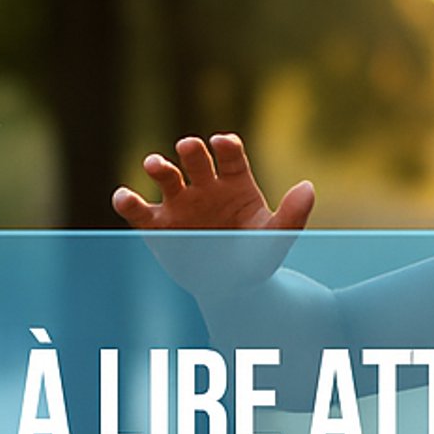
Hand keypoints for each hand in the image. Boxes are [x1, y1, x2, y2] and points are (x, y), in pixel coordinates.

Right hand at [111, 133, 315, 296]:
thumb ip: (293, 215)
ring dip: (158, 164)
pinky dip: (127, 201)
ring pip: (164, 175)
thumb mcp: (276, 239)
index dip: (225, 145)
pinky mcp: (157, 225)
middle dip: (190, 149)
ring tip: (156, 165)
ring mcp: (179, 203)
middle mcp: (205, 186)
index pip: (229, 154)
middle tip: (189, 147)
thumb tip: (308, 186)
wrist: (233, 290)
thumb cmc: (256, 258)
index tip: (223, 143)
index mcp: (235, 181)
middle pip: (194, 157)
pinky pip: (137, 209)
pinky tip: (125, 197)